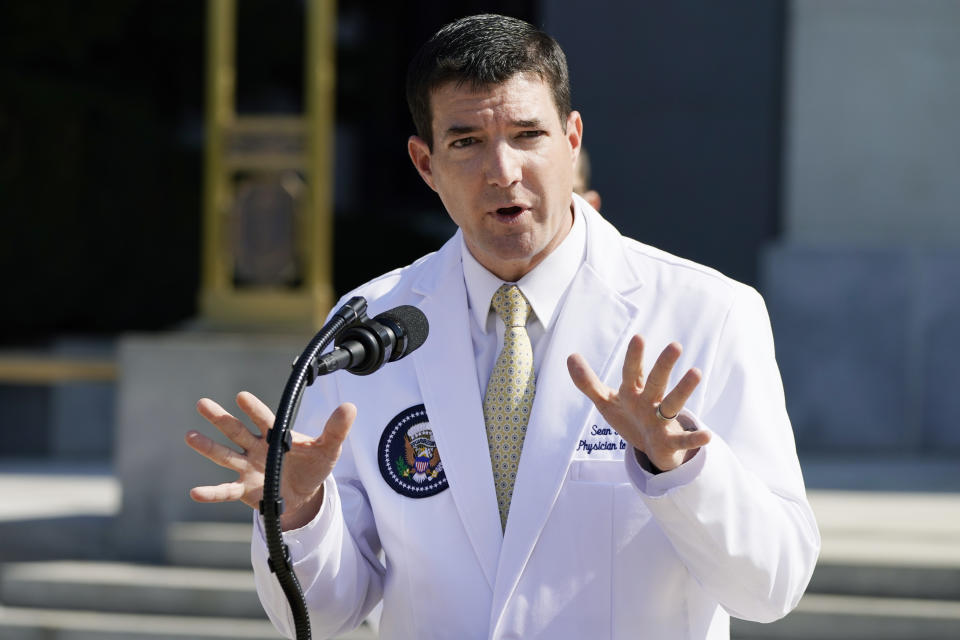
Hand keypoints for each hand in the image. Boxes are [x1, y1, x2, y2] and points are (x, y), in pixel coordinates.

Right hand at [185, 391, 356, 529]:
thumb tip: (350, 407)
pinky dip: (211, 493)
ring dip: (208, 447)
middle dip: (220, 418)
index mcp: (276, 435)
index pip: (265, 419)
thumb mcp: (329, 448)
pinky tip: (195, 492)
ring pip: (225, 456)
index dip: (254, 409)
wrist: (305, 494)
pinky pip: (226, 491)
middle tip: (202, 403)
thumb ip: (336, 429)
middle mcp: (257, 448)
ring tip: (190, 435)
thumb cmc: (314, 465)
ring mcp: (248, 468)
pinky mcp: (245, 489)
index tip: (241, 397)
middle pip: (236, 431)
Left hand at [567, 335, 710, 471]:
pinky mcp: (670, 442)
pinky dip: (694, 439)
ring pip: (673, 404)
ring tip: (696, 372)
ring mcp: (662, 421)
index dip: (634, 357)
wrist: (652, 447)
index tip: (638, 338)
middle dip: (663, 366)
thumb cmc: (630, 417)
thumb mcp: (606, 402)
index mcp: (634, 391)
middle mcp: (650, 401)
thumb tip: (570, 356)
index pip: (633, 372)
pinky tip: (707, 435)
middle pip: (656, 382)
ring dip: (684, 390)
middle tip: (675, 345)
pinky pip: (682, 441)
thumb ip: (588, 382)